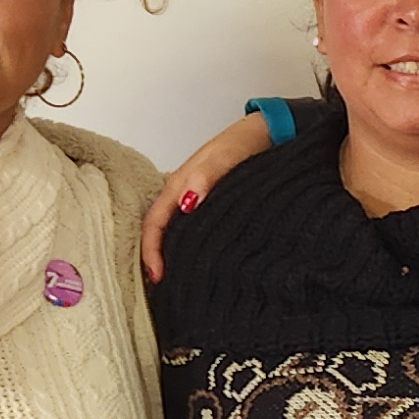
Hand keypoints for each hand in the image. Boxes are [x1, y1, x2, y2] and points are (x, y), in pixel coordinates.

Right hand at [137, 113, 277, 280]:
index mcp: (179, 184)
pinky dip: (188, 244)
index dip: (151, 250)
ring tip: (178, 279)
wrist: (268, 132)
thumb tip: (187, 202)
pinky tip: (199, 259)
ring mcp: (196, 199)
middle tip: (164, 286)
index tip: (158, 275)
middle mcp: (183, 193)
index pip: (154, 222)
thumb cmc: (245, 141)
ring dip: (172, 253)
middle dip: (155, 258)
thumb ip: (207, 175)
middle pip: (159, 230)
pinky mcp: (211, 203)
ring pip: (175, 230)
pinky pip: (191, 227)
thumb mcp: (227, 155)